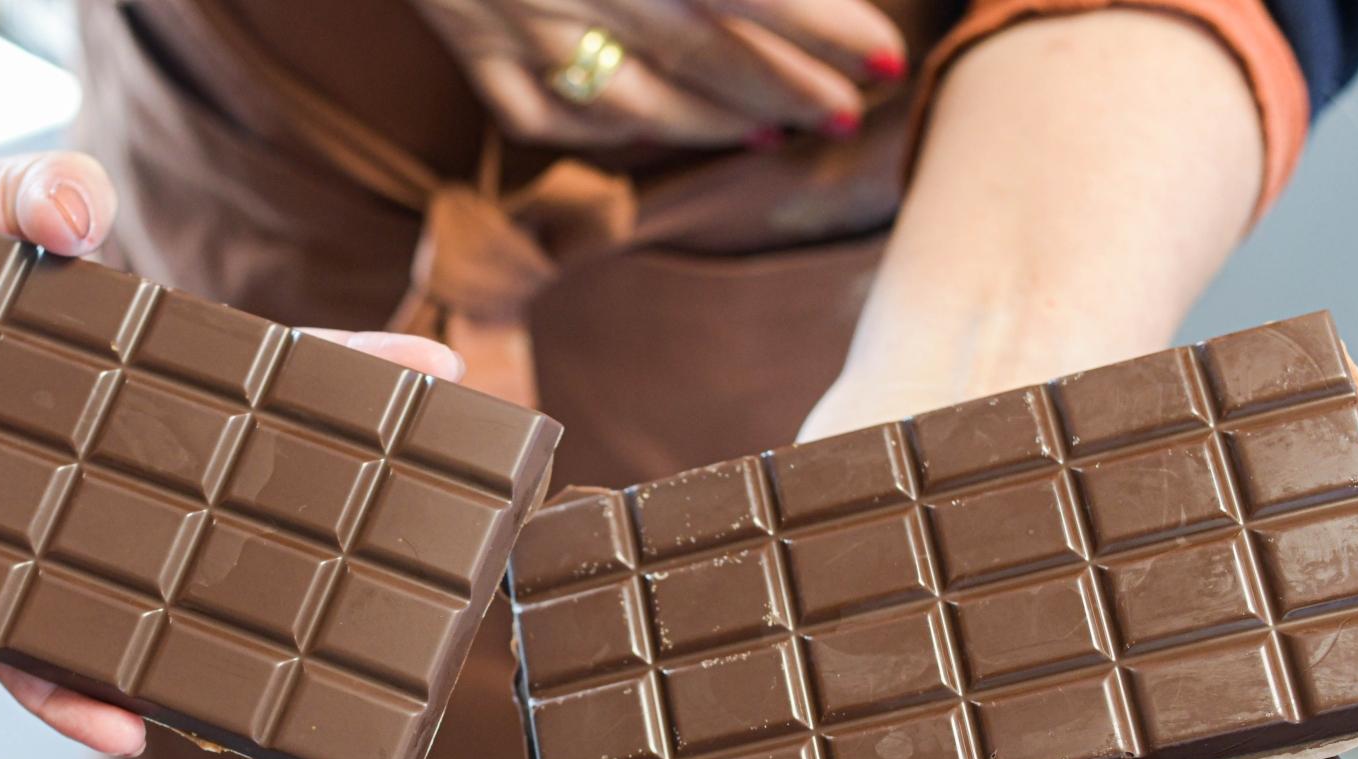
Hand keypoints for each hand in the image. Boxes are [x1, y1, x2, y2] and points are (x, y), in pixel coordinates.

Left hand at [0, 156, 472, 757]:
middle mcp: (107, 483)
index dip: (352, 380)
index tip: (441, 375)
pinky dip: (70, 697)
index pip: (262, 387)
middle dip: (318, 537)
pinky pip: (29, 664)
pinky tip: (121, 718)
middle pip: (230, 513)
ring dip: (221, 649)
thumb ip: (30, 194)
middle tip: (410, 549)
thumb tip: (81, 209)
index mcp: (133, 387)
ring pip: (153, 610)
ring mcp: (47, 547)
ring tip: (294, 676)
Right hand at [405, 0, 907, 145]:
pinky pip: (539, 114)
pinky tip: (651, 129)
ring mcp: (519, 24)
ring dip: (712, 126)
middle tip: (848, 112)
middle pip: (706, 54)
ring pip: (632, 103)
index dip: (829, 25)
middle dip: (788, 89)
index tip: (888, 55)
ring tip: (775, 135)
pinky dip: (599, 130)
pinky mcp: (469, 44)